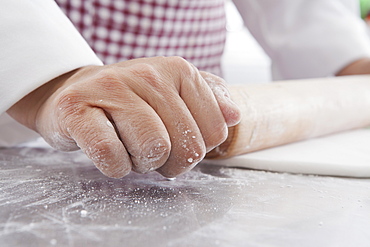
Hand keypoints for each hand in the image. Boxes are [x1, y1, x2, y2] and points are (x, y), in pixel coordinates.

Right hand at [7, 57, 240, 177]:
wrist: (78, 93)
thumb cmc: (133, 101)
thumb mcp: (177, 93)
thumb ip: (211, 100)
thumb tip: (233, 116)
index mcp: (179, 70)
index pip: (215, 132)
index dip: (196, 148)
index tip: (175, 139)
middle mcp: (148, 74)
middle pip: (187, 147)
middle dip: (170, 160)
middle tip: (149, 146)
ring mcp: (111, 88)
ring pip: (153, 149)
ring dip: (142, 162)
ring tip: (129, 146)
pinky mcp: (76, 109)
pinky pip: (112, 156)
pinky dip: (115, 166)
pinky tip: (109, 152)